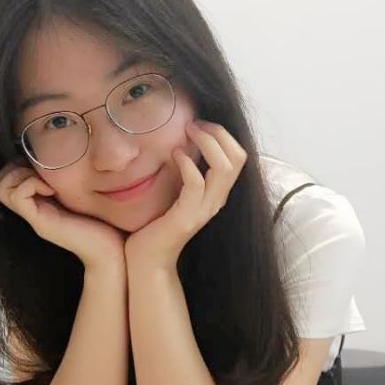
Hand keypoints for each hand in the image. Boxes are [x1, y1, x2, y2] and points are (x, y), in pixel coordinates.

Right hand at [0, 163, 123, 268]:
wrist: (111, 253)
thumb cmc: (104, 224)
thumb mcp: (83, 196)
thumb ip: (70, 182)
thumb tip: (66, 159)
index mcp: (40, 204)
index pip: (7, 178)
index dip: (19, 166)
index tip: (45, 168)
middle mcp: (32, 211)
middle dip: (16, 168)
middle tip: (43, 174)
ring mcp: (34, 218)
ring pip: (1, 187)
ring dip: (23, 175)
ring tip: (48, 183)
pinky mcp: (40, 224)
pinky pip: (18, 196)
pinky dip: (32, 184)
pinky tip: (53, 190)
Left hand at [124, 121, 246, 269]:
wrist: (147, 261)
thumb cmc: (156, 224)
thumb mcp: (175, 193)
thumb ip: (184, 173)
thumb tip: (181, 143)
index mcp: (216, 193)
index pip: (238, 156)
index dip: (223, 134)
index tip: (199, 124)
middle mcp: (216, 201)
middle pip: (237, 158)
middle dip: (218, 133)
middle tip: (194, 124)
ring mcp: (204, 210)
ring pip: (224, 168)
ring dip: (206, 142)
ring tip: (187, 132)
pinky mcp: (186, 218)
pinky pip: (196, 184)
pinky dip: (188, 164)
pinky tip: (175, 154)